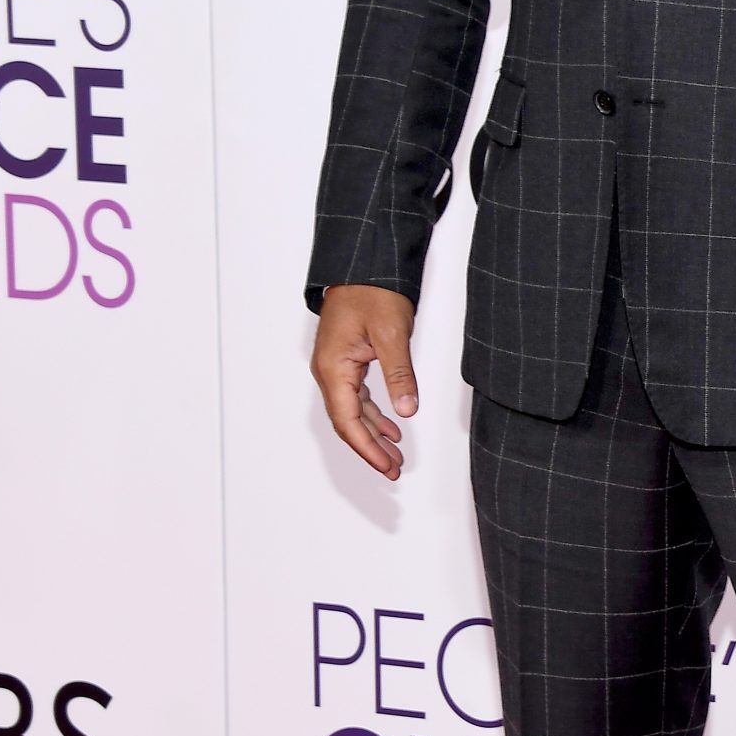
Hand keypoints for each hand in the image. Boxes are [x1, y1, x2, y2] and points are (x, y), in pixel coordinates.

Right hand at [311, 284, 418, 479]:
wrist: (363, 265)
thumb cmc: (372, 292)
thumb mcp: (391, 334)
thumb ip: (399, 374)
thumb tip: (407, 409)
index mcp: (333, 368)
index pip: (347, 420)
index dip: (367, 447)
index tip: (386, 466)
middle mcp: (329, 371)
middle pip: (347, 422)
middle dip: (370, 448)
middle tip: (393, 470)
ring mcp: (336, 366)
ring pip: (352, 412)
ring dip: (373, 434)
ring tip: (395, 455)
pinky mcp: (346, 360)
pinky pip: (356, 397)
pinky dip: (373, 414)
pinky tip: (391, 426)